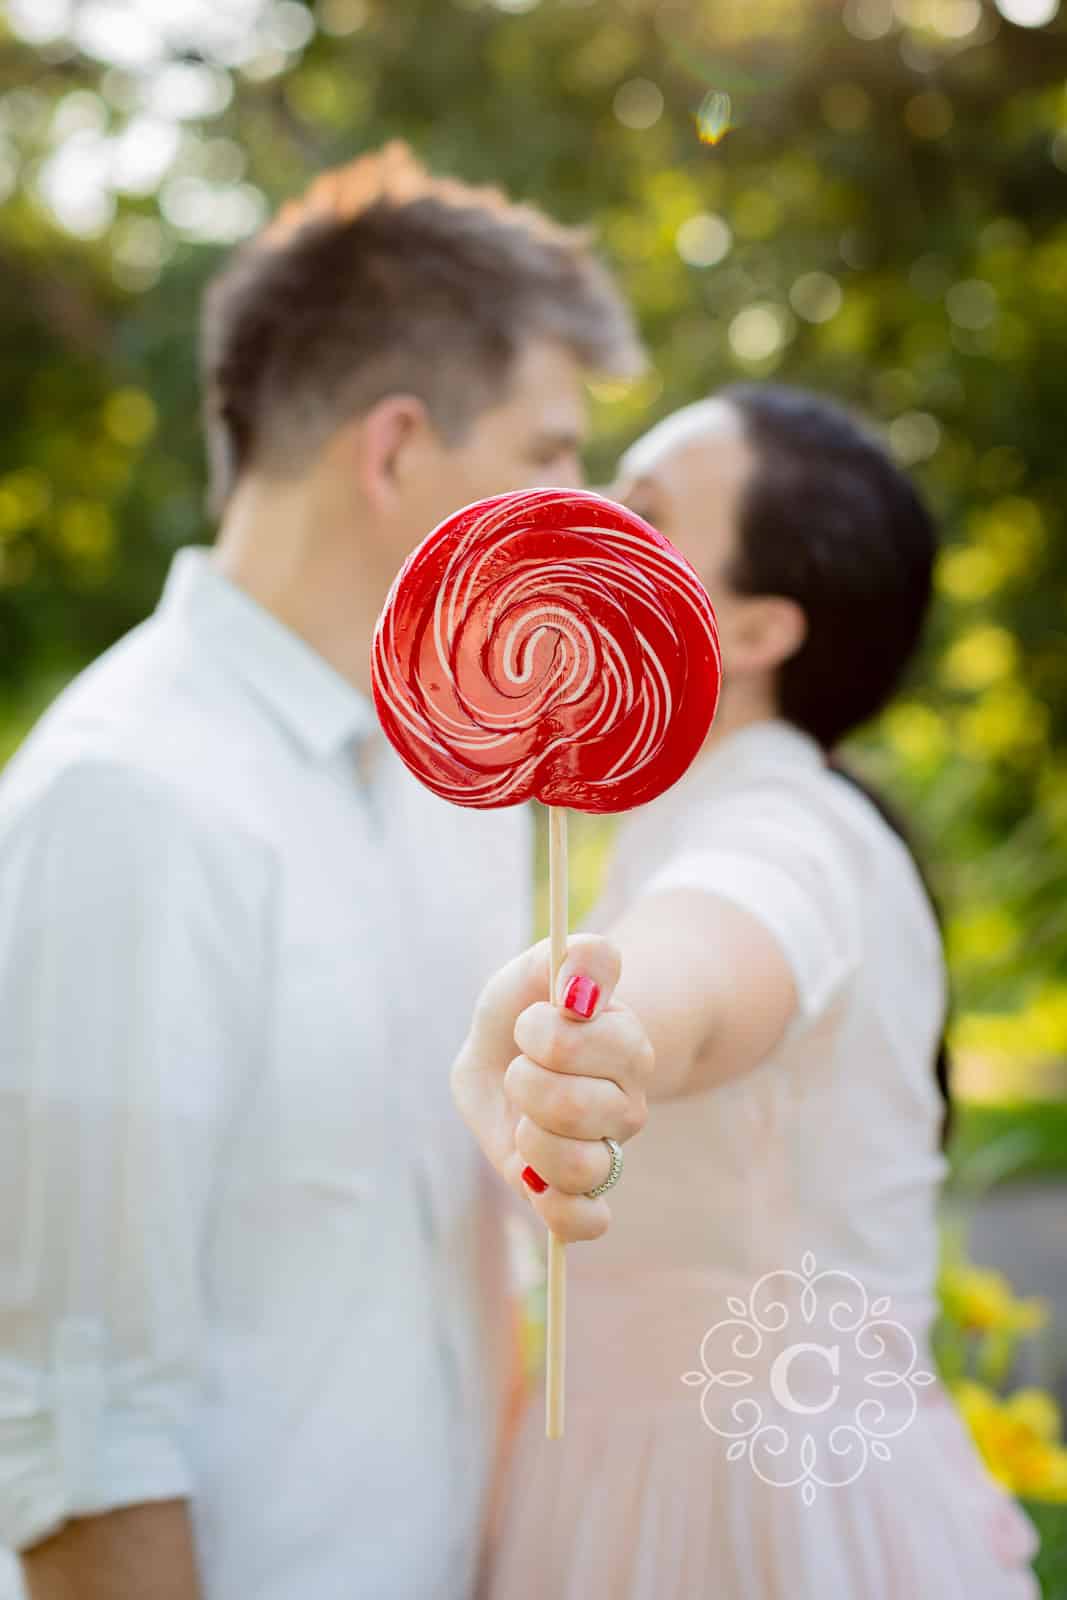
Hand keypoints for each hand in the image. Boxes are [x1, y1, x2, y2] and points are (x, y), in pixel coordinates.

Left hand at [452, 934, 652, 1241]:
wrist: (506, 1050)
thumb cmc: (528, 1007)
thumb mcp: (539, 966)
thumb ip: (575, 958)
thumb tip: (581, 989)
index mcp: (627, 1045)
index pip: (593, 1045)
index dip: (543, 1030)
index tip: (528, 1020)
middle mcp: (626, 1104)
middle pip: (579, 1108)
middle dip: (527, 1083)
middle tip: (520, 1069)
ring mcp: (605, 1152)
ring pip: (584, 1170)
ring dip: (534, 1142)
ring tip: (521, 1121)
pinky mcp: (578, 1195)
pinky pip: (588, 1223)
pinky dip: (558, 1209)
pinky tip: (532, 1180)